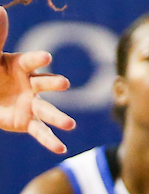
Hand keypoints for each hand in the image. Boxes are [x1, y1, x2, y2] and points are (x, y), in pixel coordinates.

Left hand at [0, 7, 74, 152]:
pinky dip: (50, 140)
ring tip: (70, 124)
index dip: (38, 58)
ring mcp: (31, 103)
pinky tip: (61, 148)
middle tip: (64, 83)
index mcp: (21, 64)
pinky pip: (40, 132)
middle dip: (53, 83)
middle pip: (44, 83)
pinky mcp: (26, 121)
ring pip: (47, 110)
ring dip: (59, 117)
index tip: (47, 57)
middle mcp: (31, 84)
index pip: (31, 60)